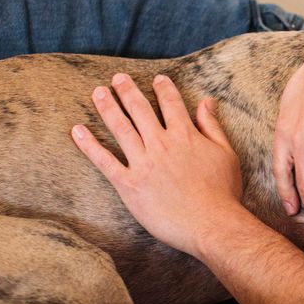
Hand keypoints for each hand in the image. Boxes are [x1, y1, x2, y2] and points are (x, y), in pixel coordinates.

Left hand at [71, 73, 243, 257]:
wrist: (211, 225)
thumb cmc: (223, 193)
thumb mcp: (226, 155)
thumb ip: (212, 127)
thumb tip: (206, 102)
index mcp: (186, 136)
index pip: (171, 104)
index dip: (163, 89)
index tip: (157, 79)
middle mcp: (161, 144)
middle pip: (140, 110)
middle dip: (127, 90)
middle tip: (117, 78)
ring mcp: (143, 163)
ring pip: (120, 128)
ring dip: (107, 107)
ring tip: (98, 93)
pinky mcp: (129, 184)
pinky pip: (104, 161)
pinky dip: (89, 145)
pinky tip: (77, 131)